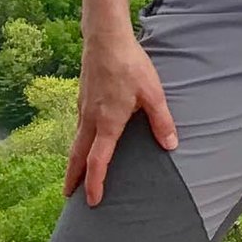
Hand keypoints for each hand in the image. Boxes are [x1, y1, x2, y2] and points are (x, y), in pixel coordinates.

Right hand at [63, 26, 177, 206]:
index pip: (98, 161)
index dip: (95, 183)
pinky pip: (78, 127)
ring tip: (74, 174)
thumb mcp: (153, 94)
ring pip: (75, 141)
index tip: (93, 201)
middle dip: (73, 178)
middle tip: (70, 197)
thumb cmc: (131, 66)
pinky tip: (84, 141)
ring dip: (73, 161)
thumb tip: (171, 146)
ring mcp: (83, 109)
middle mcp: (90, 119)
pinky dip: (77, 142)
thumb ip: (162, 121)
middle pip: (77, 156)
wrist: (105, 40)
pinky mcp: (82, 98)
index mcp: (107, 123)